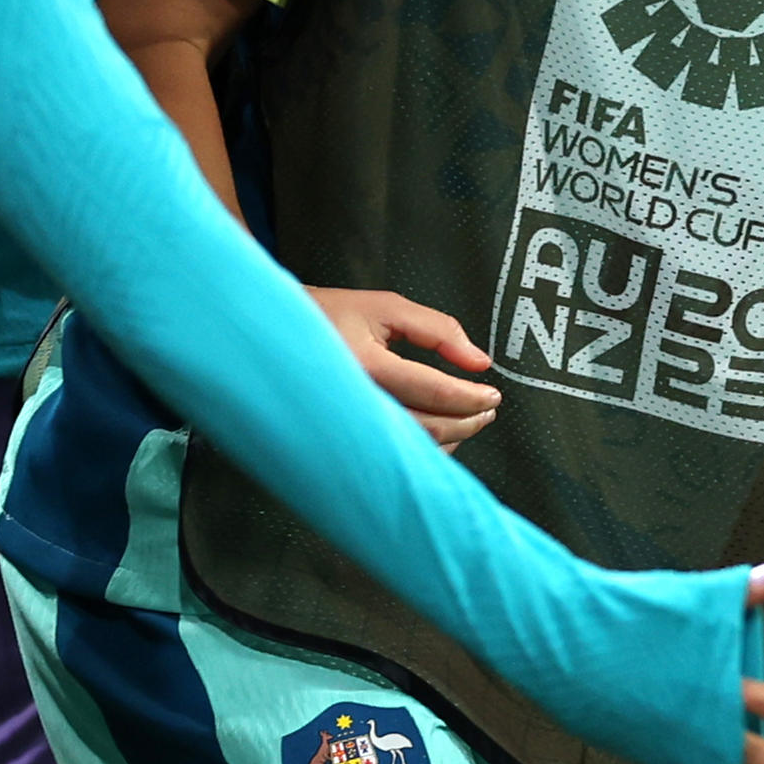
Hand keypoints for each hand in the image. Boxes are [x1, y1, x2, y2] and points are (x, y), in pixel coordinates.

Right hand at [311, 289, 495, 449]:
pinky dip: (422, 449)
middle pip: (427, 428)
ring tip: (470, 421)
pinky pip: (389, 456)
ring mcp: (344, 427)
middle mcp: (353, 402)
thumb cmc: (323, 316)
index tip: (493, 396)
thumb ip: (437, 330)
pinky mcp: (340, 441)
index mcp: (363, 365)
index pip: (434, 391)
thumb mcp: (384, 307)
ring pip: (409, 449)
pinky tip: (437, 434)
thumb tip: (478, 361)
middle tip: (489, 410)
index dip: (472, 397)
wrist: (271, 337)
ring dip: (449, 439)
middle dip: (468, 422)